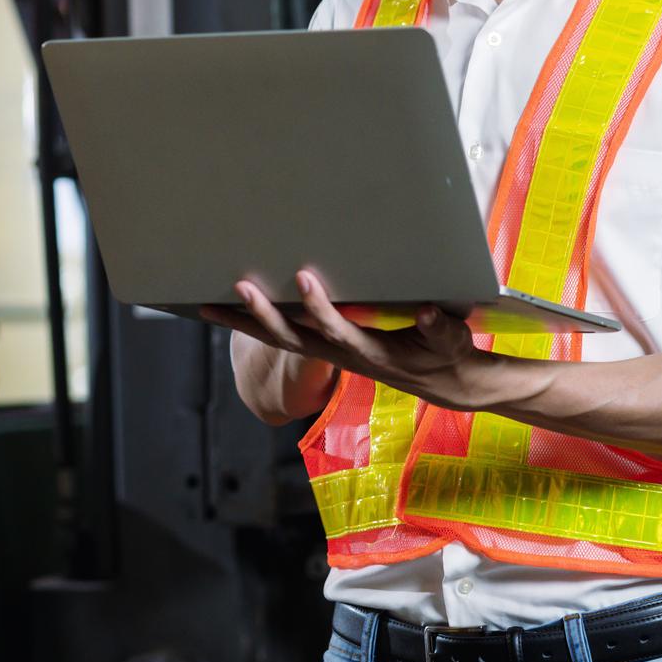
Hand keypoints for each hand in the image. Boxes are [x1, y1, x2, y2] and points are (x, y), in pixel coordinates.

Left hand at [202, 269, 486, 409]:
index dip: (319, 307)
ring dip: (245, 323)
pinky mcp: (326, 349)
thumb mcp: (454, 343)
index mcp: (372, 353)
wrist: (447, 384)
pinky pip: (283, 339)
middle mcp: (342, 356)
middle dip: (263, 314)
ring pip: (280, 341)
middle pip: (294, 339)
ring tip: (208, 304)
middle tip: (238, 285)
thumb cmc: (451, 357)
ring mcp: (330, 354)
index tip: (302, 276)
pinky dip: (254, 326)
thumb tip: (428, 312)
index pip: (337, 330)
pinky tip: (230, 309)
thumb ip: (441, 329)